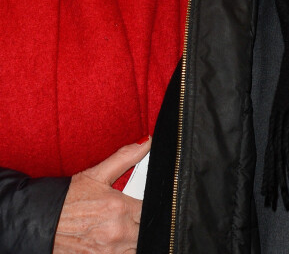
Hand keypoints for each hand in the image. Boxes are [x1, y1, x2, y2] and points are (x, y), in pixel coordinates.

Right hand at [53, 138, 150, 253]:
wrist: (42, 223)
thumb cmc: (68, 198)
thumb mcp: (97, 174)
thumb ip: (125, 157)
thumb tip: (147, 141)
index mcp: (120, 207)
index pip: (151, 208)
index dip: (150, 205)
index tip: (143, 203)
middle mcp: (118, 232)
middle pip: (147, 231)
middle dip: (142, 224)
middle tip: (133, 217)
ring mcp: (110, 251)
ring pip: (137, 247)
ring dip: (135, 239)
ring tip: (124, 229)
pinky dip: (123, 250)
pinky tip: (115, 242)